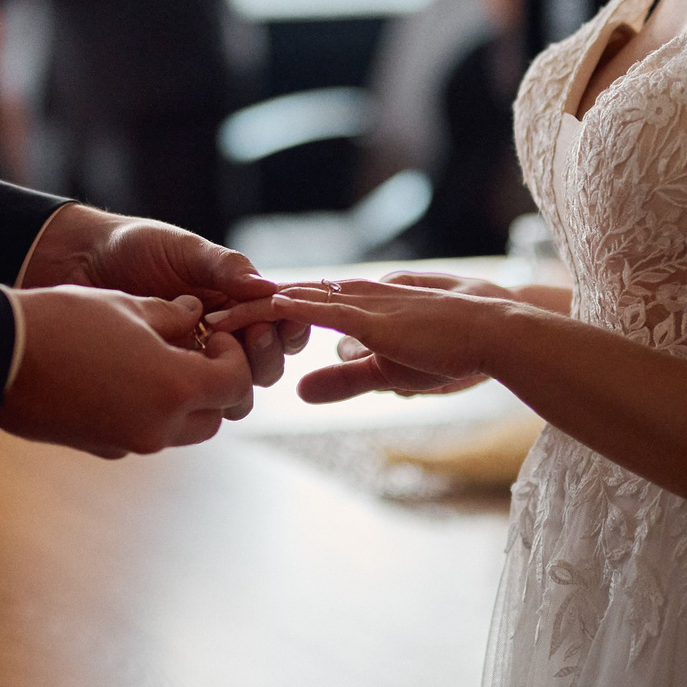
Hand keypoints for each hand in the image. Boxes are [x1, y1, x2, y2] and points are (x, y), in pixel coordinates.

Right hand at [0, 285, 256, 455]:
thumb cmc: (64, 321)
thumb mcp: (126, 306)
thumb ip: (171, 315)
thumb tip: (192, 315)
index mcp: (174, 387)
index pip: (236, 383)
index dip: (232, 355)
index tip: (211, 333)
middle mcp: (158, 426)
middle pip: (214, 416)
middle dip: (213, 383)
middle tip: (193, 348)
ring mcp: (128, 443)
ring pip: (181, 431)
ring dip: (182, 401)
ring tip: (156, 361)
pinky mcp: (100, 448)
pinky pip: (142, 434)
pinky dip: (147, 411)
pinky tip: (121, 378)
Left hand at [22, 203, 307, 388]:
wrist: (78, 265)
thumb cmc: (133, 247)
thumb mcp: (182, 248)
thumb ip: (223, 266)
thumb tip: (267, 287)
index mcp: (236, 299)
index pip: (280, 321)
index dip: (287, 325)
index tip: (276, 317)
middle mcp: (223, 333)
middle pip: (267, 363)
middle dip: (267, 353)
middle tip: (249, 337)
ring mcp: (195, 361)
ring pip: (236, 389)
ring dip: (238, 378)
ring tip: (216, 354)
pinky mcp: (165, 380)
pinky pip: (193, 399)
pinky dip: (198, 390)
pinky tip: (183, 371)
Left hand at [212, 273, 524, 404]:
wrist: (490, 335)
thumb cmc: (448, 352)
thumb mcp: (386, 372)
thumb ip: (344, 378)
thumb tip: (300, 389)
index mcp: (353, 309)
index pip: (296, 308)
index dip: (257, 316)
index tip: (220, 327)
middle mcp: (350, 298)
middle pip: (284, 300)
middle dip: (241, 310)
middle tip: (197, 316)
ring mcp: (360, 304)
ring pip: (293, 301)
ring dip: (253, 310)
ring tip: (210, 317)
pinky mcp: (372, 316)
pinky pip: (322, 309)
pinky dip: (289, 310)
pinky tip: (261, 310)